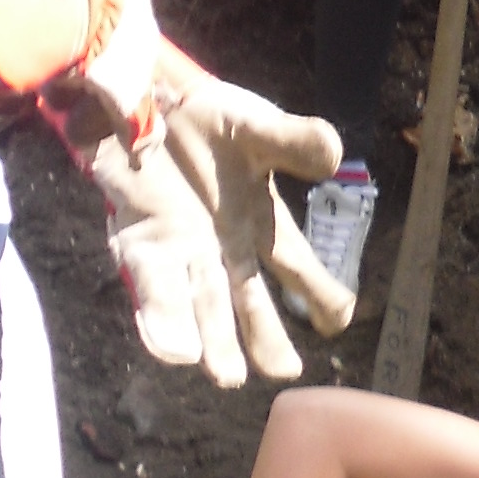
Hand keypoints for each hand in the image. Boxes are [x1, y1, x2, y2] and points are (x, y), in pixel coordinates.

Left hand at [79, 59, 351, 387]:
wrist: (150, 102)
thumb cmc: (213, 124)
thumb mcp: (259, 128)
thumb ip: (294, 141)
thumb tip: (334, 157)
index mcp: (263, 224)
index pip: (296, 266)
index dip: (320, 293)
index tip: (338, 321)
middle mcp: (224, 251)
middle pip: (247, 302)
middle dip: (263, 337)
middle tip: (282, 371)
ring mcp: (181, 253)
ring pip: (200, 306)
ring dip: (212, 340)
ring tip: (226, 375)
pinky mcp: (140, 244)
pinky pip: (151, 286)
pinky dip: (161, 317)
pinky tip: (172, 349)